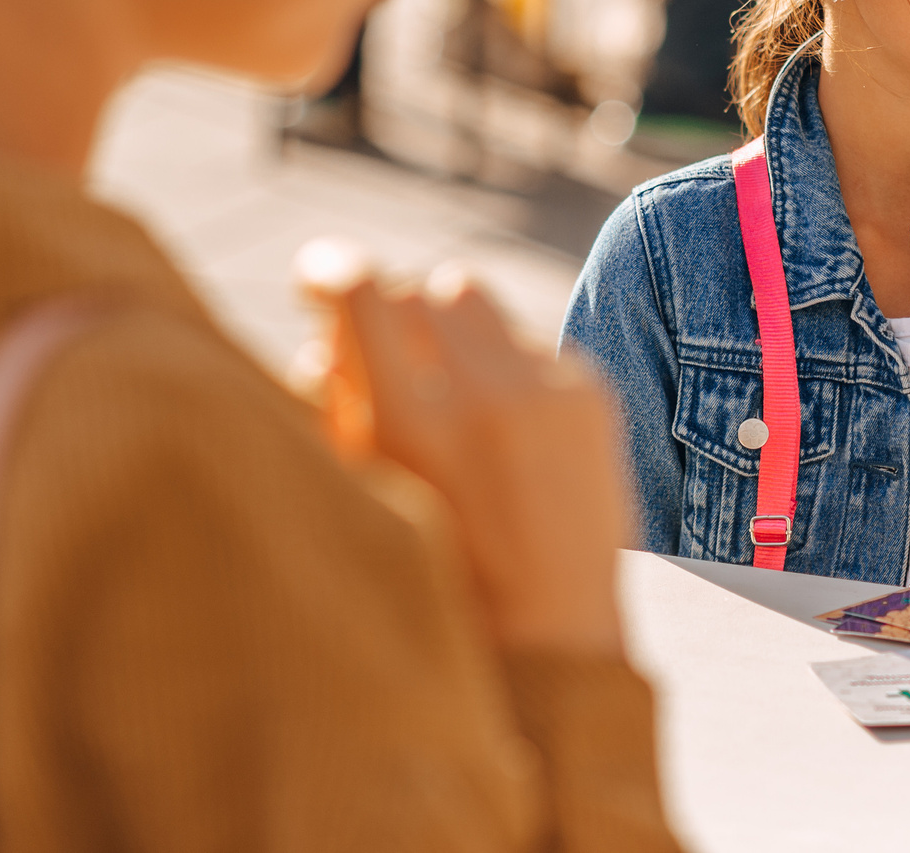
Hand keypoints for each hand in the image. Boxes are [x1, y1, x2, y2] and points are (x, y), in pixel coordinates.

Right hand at [303, 241, 633, 657]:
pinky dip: (505, 369)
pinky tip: (506, 431)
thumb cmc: (434, 578)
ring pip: (474, 298)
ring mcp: (542, 389)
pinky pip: (526, 342)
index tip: (319, 276)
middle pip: (417, 289)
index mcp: (404, 425)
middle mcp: (477, 395)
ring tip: (446, 388)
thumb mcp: (362, 501)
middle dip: (392, 312)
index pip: (360, 292)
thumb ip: (334, 414)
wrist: (549, 637)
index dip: (330, 272)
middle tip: (384, 348)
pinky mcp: (589, 392)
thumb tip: (323, 344)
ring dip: (449, 328)